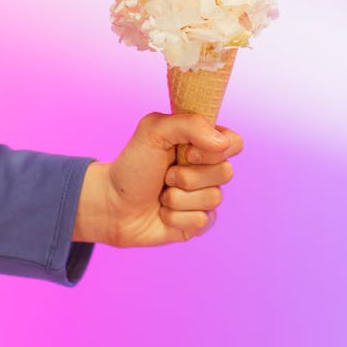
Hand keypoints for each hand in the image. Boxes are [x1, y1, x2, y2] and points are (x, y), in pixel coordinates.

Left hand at [72, 112, 242, 246]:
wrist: (112, 204)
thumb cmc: (132, 165)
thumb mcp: (152, 131)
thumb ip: (188, 124)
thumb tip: (223, 143)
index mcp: (201, 143)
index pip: (234, 142)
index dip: (213, 150)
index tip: (185, 151)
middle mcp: (208, 169)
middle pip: (226, 172)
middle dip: (189, 176)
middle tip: (166, 174)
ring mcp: (205, 197)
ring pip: (213, 199)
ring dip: (178, 198)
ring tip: (161, 194)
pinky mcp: (199, 222)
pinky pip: (203, 221)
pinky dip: (176, 217)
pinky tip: (163, 213)